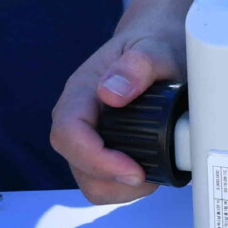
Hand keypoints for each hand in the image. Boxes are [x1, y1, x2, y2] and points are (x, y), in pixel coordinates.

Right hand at [49, 19, 184, 204]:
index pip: (69, 134)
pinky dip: (124, 186)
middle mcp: (78, 115)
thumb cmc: (154, 41)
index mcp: (82, 91)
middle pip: (76, 164)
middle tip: (149, 177)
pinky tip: (148, 171)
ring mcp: (89, 134)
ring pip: (89, 179)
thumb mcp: (156, 47)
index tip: (133, 170)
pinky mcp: (104, 147)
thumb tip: (112, 92)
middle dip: (111, 181)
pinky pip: (103, 179)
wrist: (159, 39)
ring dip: (119, 188)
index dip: (97, 159)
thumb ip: (138, 65)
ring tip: (151, 175)